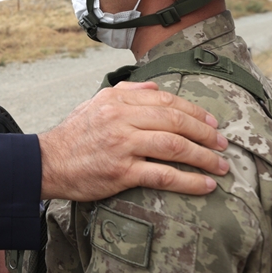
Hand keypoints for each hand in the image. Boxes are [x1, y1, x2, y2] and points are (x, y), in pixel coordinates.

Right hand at [38, 81, 228, 200]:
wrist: (48, 162)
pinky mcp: (121, 173)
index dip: (194, 111)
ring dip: (203, 156)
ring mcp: (122, 146)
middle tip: (223, 143)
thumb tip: (154, 87)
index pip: (165, 101)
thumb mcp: (95, 103)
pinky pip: (162, 175)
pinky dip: (188, 181)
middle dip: (205, 132)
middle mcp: (121, 120)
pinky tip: (205, 185)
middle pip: (175, 122)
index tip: (211, 122)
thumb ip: (126, 92)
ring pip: (174, 146)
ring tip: (220, 166)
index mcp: (117, 101)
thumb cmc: (74, 134)